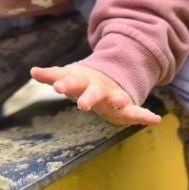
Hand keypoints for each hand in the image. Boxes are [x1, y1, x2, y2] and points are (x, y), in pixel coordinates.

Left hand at [30, 63, 160, 127]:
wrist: (109, 77)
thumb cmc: (83, 81)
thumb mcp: (67, 76)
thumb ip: (51, 75)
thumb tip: (33, 70)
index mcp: (82, 81)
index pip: (71, 81)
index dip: (64, 84)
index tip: (57, 87)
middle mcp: (99, 87)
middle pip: (93, 91)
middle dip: (89, 97)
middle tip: (82, 105)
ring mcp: (113, 95)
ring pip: (117, 98)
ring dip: (119, 100)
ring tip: (121, 102)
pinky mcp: (125, 107)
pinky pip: (136, 112)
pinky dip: (145, 115)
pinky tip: (155, 119)